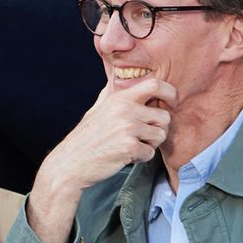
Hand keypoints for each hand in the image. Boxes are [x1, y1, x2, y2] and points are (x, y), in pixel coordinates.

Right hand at [26, 78, 176, 242]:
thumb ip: (111, 94)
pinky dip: (140, 158)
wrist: (71, 162)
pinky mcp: (129, 147)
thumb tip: (115, 80)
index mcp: (120, 98)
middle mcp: (126, 109)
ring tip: (130, 146)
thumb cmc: (85, 138)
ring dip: (149, 145)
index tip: (172, 102)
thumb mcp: (96, 109)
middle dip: (157, 130)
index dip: (169, 92)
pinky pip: (150, 153)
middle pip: (164, 117)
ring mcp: (128, 128)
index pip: (155, 84)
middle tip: (140, 137)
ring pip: (160, 136)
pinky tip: (124, 156)